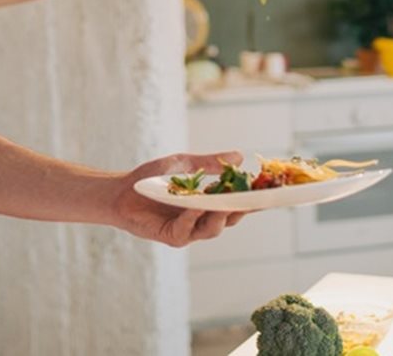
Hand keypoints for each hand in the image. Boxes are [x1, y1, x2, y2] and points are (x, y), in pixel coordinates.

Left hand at [108, 151, 245, 247]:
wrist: (121, 191)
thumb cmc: (151, 179)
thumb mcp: (185, 164)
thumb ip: (210, 162)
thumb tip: (239, 156)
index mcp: (209, 203)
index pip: (237, 202)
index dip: (254, 198)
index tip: (271, 190)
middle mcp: (202, 219)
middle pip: (230, 218)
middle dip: (243, 209)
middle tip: (256, 198)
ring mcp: (188, 230)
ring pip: (213, 228)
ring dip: (220, 216)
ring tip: (226, 204)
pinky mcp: (172, 236)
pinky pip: (187, 230)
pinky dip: (192, 218)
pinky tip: (195, 207)